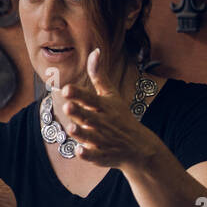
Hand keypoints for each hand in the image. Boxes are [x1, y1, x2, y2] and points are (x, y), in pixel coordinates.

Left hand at [59, 48, 157, 169]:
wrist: (139, 147)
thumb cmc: (120, 116)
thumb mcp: (111, 95)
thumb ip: (99, 76)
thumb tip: (95, 51)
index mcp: (105, 107)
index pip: (91, 99)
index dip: (79, 94)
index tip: (66, 89)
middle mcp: (104, 123)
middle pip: (89, 117)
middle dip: (79, 113)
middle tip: (67, 106)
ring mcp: (104, 140)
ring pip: (91, 137)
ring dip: (82, 133)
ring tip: (71, 128)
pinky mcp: (103, 155)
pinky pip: (95, 156)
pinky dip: (88, 154)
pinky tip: (79, 151)